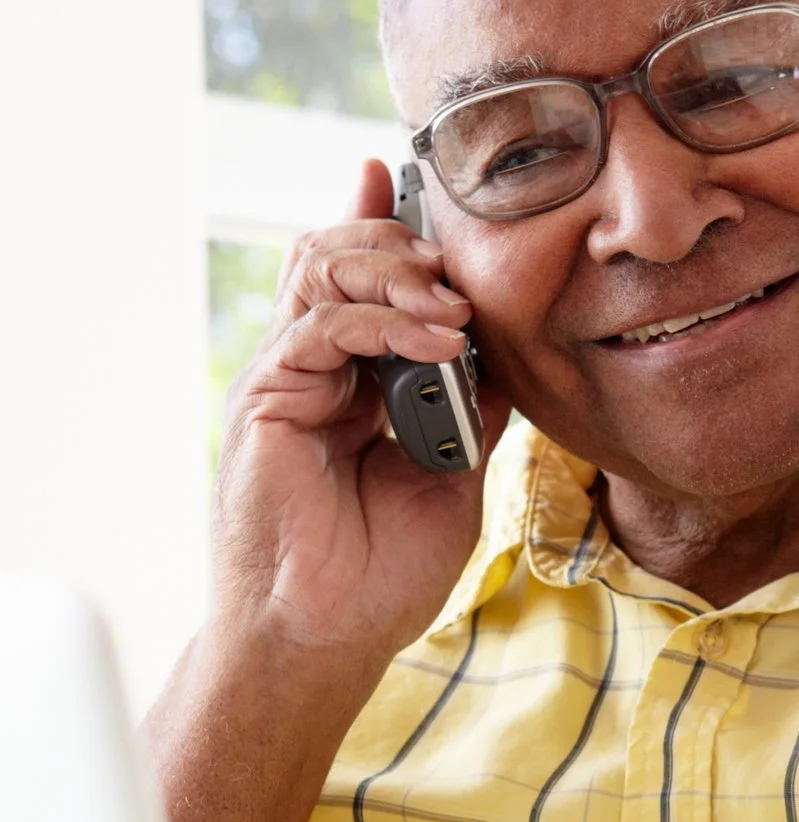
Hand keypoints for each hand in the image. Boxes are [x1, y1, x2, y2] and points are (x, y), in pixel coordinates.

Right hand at [213, 158, 513, 665]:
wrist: (327, 637)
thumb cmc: (381, 571)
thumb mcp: (455, 472)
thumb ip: (472, 406)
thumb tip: (507, 349)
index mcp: (350, 378)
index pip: (361, 274)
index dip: (387, 222)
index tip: (426, 184)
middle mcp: (311, 367)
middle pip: (335, 250)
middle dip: (400, 240)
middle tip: (457, 269)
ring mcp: (284, 378)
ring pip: (320, 268)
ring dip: (394, 270)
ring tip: (450, 304)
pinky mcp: (268, 400)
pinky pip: (318, 325)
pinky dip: (380, 320)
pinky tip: (434, 342)